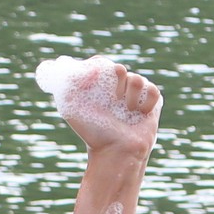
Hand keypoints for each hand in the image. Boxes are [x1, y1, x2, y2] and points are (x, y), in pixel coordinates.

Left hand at [37, 56, 161, 158]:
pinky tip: (138, 115)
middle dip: (116, 82)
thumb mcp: (71, 108)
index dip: (99, 67)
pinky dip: (144, 103)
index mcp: (100, 89)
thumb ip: (64, 85)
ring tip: (126, 111)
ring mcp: (135, 95)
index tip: (94, 78)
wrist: (115, 150)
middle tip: (113, 100)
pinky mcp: (152, 102)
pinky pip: (151, 90)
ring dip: (130, 96)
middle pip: (119, 69)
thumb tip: (61, 63)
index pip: (101, 65)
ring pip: (137, 79)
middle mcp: (117, 90)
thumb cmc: (93, 134)